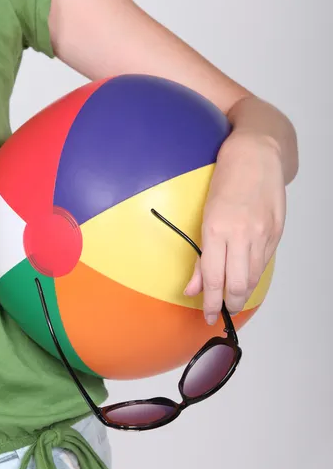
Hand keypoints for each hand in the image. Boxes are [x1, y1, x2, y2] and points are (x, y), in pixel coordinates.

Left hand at [184, 132, 285, 324]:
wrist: (258, 153)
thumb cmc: (225, 178)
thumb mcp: (204, 213)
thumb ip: (200, 255)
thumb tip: (191, 287)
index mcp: (217, 228)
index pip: (213, 278)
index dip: (210, 302)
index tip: (207, 315)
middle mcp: (242, 233)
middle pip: (238, 285)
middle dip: (229, 305)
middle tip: (221, 312)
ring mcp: (262, 233)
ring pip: (253, 277)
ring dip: (242, 293)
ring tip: (232, 298)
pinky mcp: (276, 231)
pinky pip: (264, 262)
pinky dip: (254, 274)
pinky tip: (246, 276)